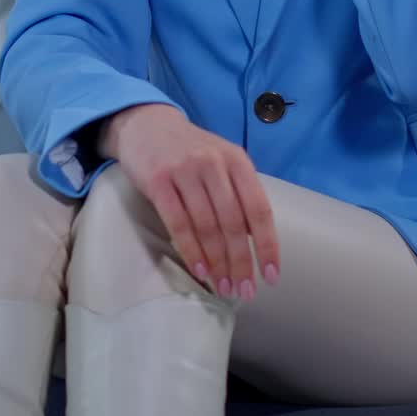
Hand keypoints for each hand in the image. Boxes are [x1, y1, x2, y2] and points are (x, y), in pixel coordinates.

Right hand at [100, 105, 281, 300]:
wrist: (146, 124)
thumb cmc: (190, 150)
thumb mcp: (221, 160)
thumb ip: (239, 192)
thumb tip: (256, 241)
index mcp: (237, 160)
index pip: (259, 209)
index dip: (267, 245)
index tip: (271, 276)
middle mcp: (213, 163)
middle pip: (233, 223)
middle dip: (241, 263)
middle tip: (244, 291)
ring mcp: (185, 170)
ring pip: (207, 226)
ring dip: (217, 263)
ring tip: (223, 287)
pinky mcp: (158, 180)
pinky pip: (178, 223)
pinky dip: (191, 250)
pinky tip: (199, 270)